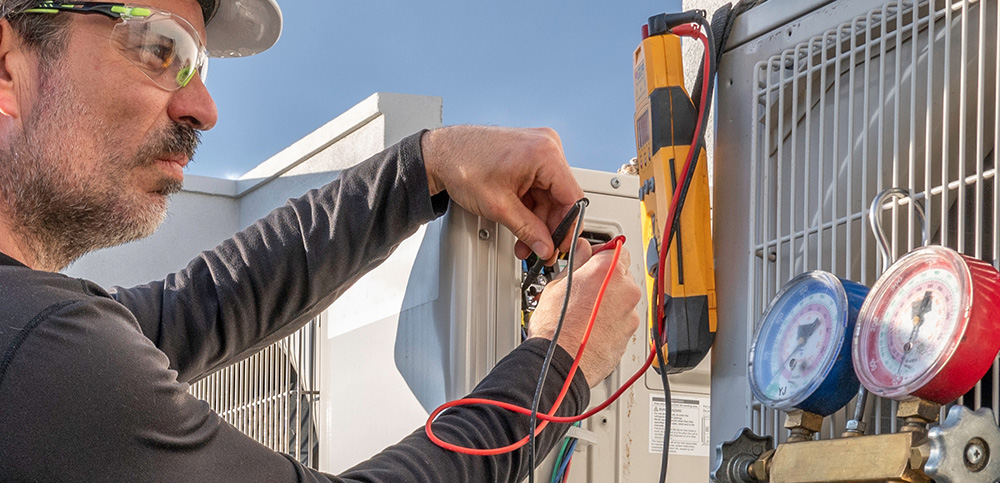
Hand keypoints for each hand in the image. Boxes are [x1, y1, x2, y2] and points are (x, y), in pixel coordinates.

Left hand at [421, 126, 584, 260]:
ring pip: (549, 195)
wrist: (441, 154)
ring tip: (524, 241)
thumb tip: (546, 246)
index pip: (572, 196)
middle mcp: (546, 146)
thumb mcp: (499, 207)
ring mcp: (537, 149)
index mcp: (545, 153)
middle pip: (560, 197)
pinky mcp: (528, 155)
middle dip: (548, 227)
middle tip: (540, 249)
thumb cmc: (462, 165)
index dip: (568, 226)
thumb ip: (528, 230)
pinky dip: (530, 207)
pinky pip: (538, 186)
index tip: (561, 244)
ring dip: (537, 221)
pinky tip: (521, 223)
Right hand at [527, 240, 641, 386]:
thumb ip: (576, 262)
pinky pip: (622, 320)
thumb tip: (582, 251)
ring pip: (622, 299)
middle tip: (583, 289)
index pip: (617, 248)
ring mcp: (630, 314)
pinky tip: (590, 328)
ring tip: (584, 313)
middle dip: (605, 279)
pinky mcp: (630, 334)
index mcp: (607, 270)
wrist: (562, 364)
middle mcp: (625, 290)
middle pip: (621, 275)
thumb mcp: (557, 284)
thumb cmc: (556, 328)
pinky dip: (610, 321)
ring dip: (608, 302)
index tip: (592, 259)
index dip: (602, 253)